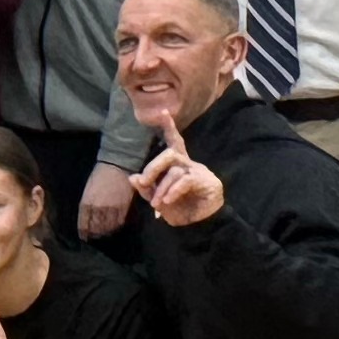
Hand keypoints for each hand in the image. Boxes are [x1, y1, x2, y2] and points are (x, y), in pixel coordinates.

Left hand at [78, 162, 138, 238]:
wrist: (117, 167)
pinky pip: (119, 222)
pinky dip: (116, 227)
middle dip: (94, 234)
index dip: (84, 232)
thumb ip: (87, 204)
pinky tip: (115, 228)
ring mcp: (111, 210)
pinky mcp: (123, 209)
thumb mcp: (88, 190)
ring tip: (104, 236)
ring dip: (105, 232)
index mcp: (87, 203)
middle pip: (95, 227)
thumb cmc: (100, 176)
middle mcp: (98, 209)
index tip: (84, 237)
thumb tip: (87, 218)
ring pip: (108, 227)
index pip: (84, 223)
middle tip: (94, 239)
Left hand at [131, 113, 224, 228]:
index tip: (162, 112)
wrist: (199, 226)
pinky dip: (173, 190)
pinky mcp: (206, 181)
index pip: (174, 141)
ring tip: (156, 203)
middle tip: (144, 182)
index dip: (169, 127)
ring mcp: (198, 171)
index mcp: (178, 165)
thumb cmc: (180, 210)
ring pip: (174, 169)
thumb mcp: (159, 200)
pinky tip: (167, 201)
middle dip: (152, 167)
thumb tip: (132, 177)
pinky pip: (185, 180)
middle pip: (169, 153)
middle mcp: (188, 164)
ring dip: (162, 187)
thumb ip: (147, 189)